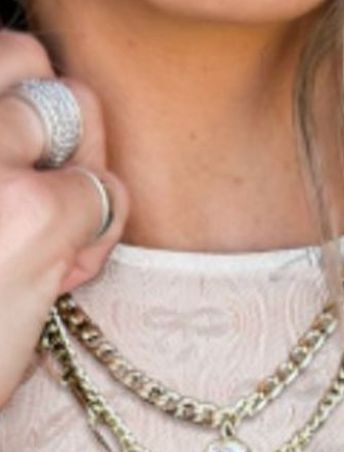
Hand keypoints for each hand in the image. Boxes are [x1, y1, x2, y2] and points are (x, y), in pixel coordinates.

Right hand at [0, 28, 128, 409]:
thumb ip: (3, 162)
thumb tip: (63, 144)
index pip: (4, 57)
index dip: (26, 104)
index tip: (28, 160)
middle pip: (43, 72)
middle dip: (63, 131)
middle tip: (47, 201)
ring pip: (80, 114)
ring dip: (82, 178)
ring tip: (49, 246)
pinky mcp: (34, 211)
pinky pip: (107, 192)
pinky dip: (100, 236)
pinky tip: (62, 277)